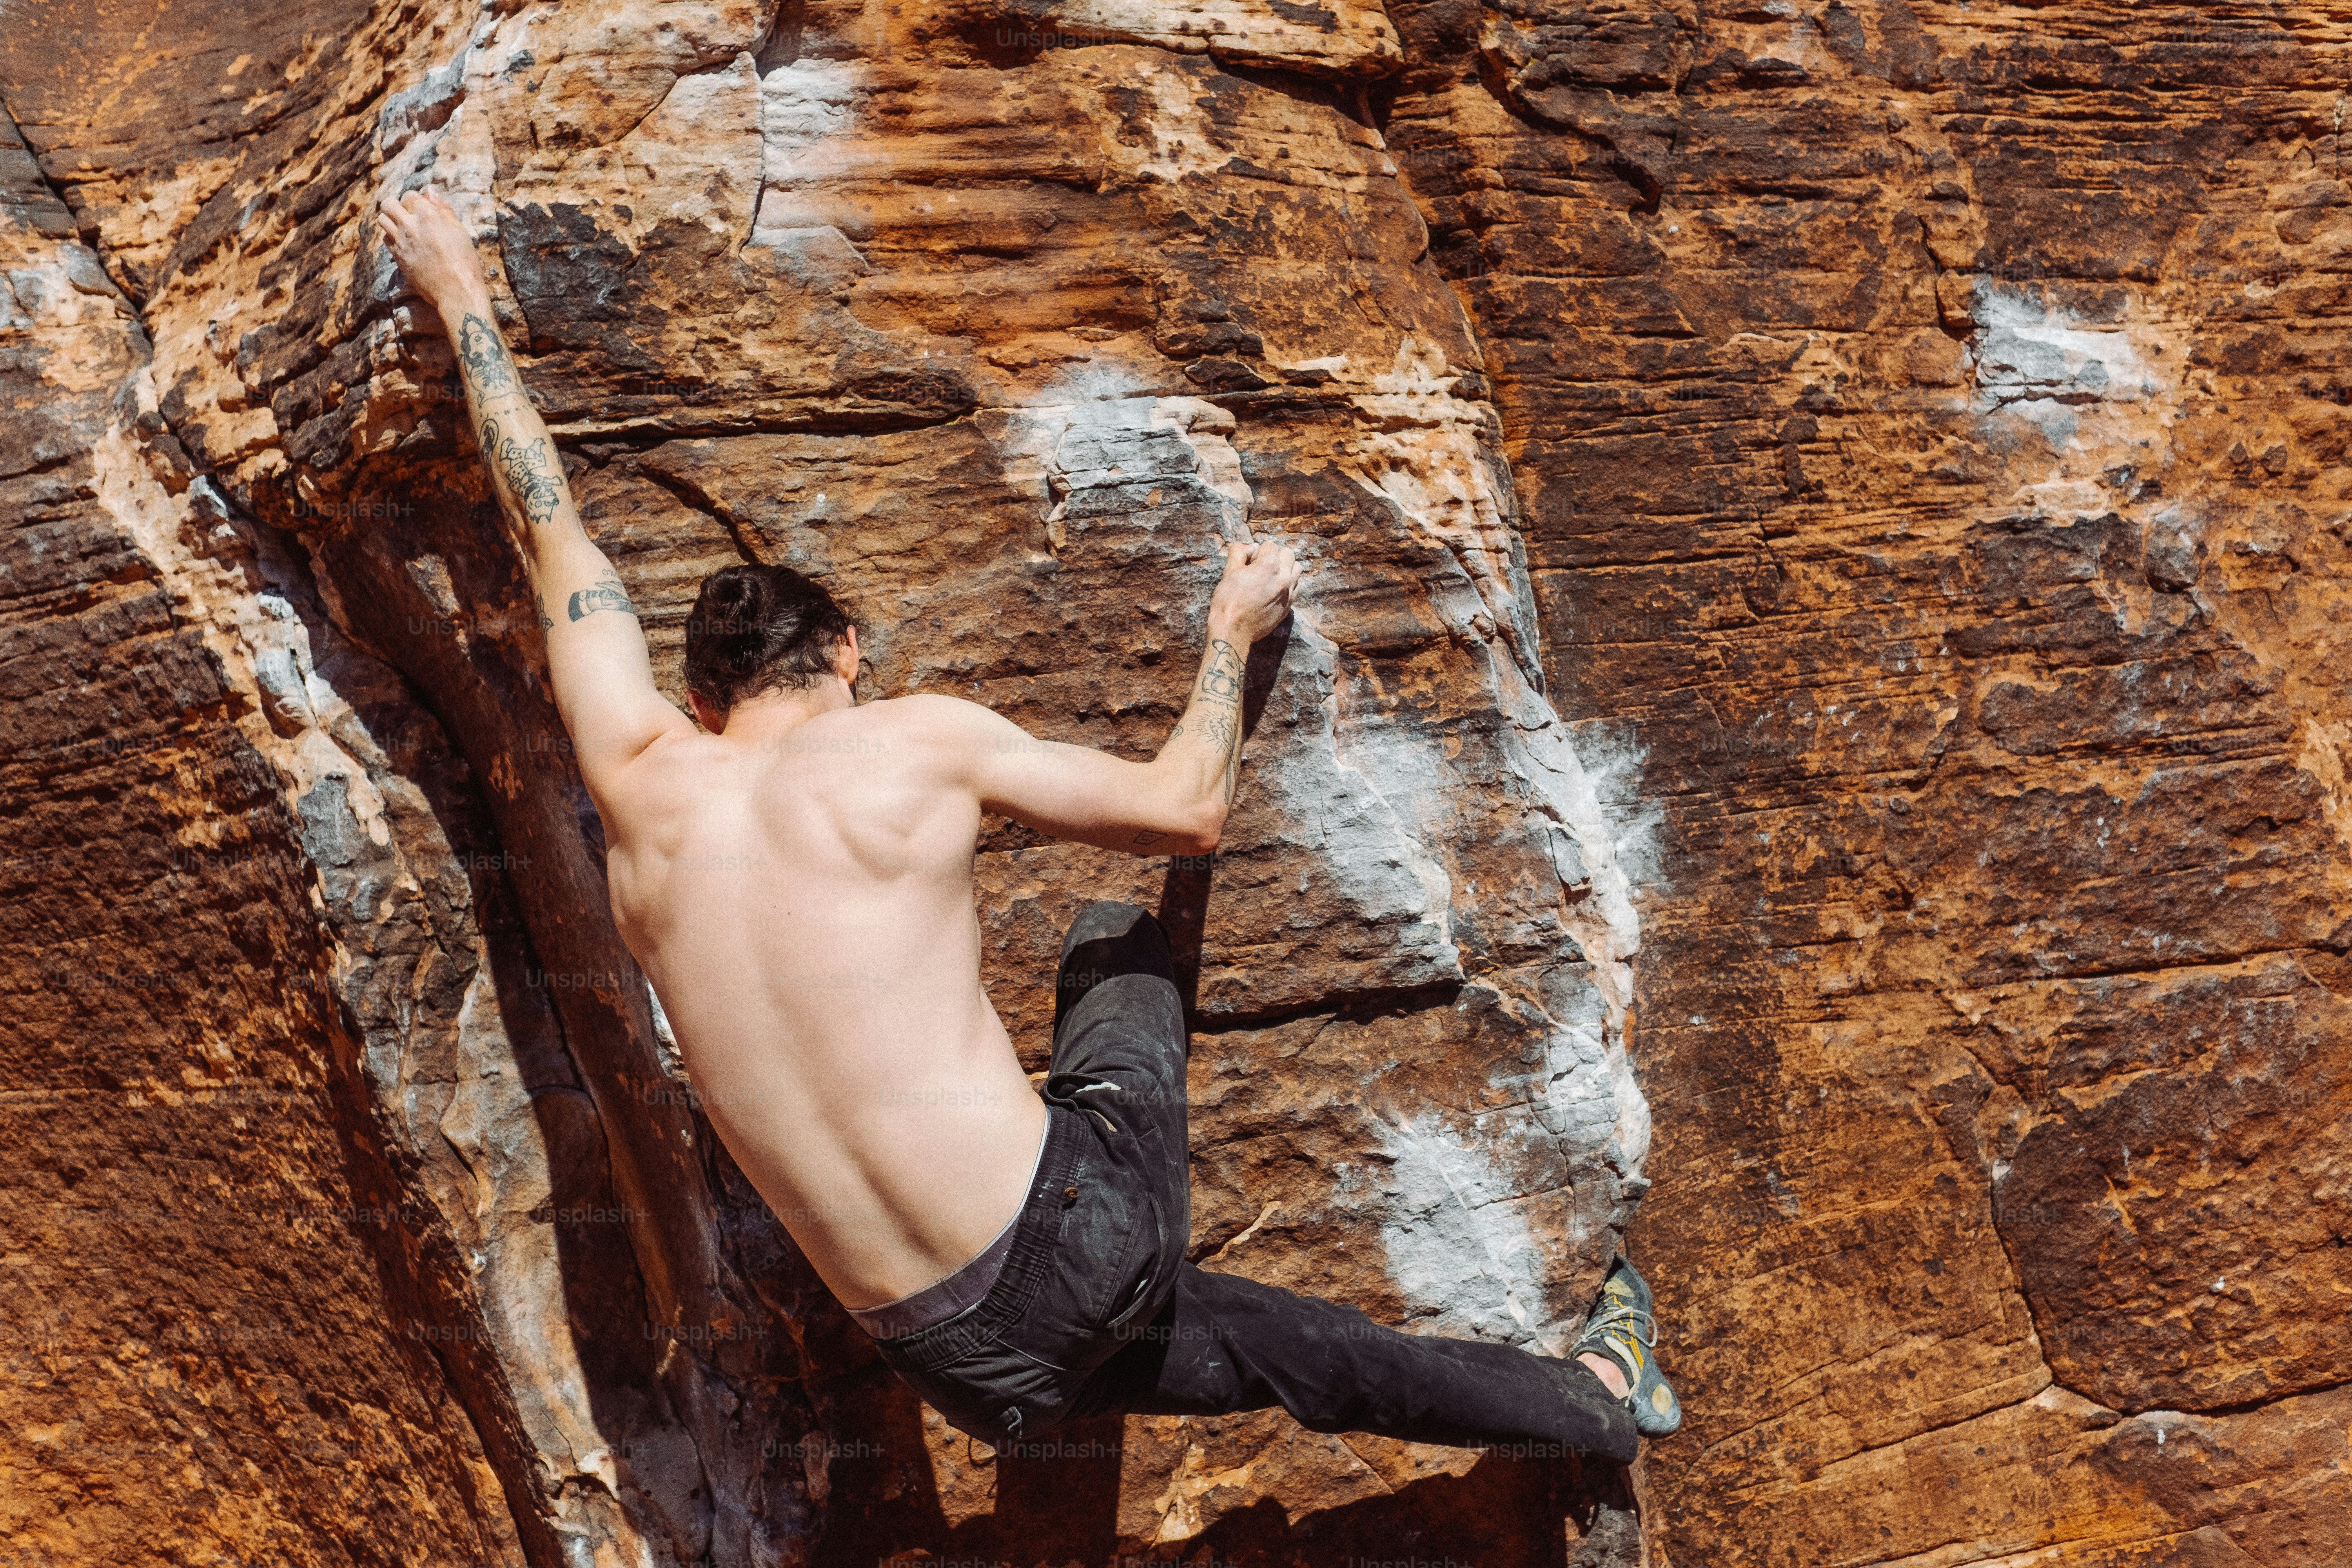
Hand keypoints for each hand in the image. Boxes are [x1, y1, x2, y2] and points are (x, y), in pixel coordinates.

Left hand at [376, 188, 488, 313]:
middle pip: (388, 204)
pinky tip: (404, 242)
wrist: (456, 290)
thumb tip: (429, 191)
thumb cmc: (464, 261)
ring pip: (382, 220)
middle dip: (396, 205)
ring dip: (390, 219)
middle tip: (406, 213)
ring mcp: (401, 242)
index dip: (415, 200)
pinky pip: (385, 239)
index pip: (409, 196)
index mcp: (428, 216)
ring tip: (402, 227)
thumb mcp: (460, 231)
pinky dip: (391, 237)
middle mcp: (410, 226)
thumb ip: (443, 208)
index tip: (422, 208)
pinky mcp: (397, 257)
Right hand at [1206, 537, 1301, 643]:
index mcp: (1270, 565)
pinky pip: (1295, 586)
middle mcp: (1284, 577)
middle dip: (1275, 556)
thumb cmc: (1228, 601)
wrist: (1234, 631)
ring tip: (1270, 577)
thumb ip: (1240, 552)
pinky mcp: (1289, 605)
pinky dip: (1287, 583)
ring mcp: (1289, 592)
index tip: (1248, 564)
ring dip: (1285, 568)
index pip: (1270, 545)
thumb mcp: (1229, 571)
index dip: (1257, 552)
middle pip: (1288, 554)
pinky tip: (1273, 590)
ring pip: (1296, 569)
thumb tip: (1251, 547)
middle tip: (1260, 568)